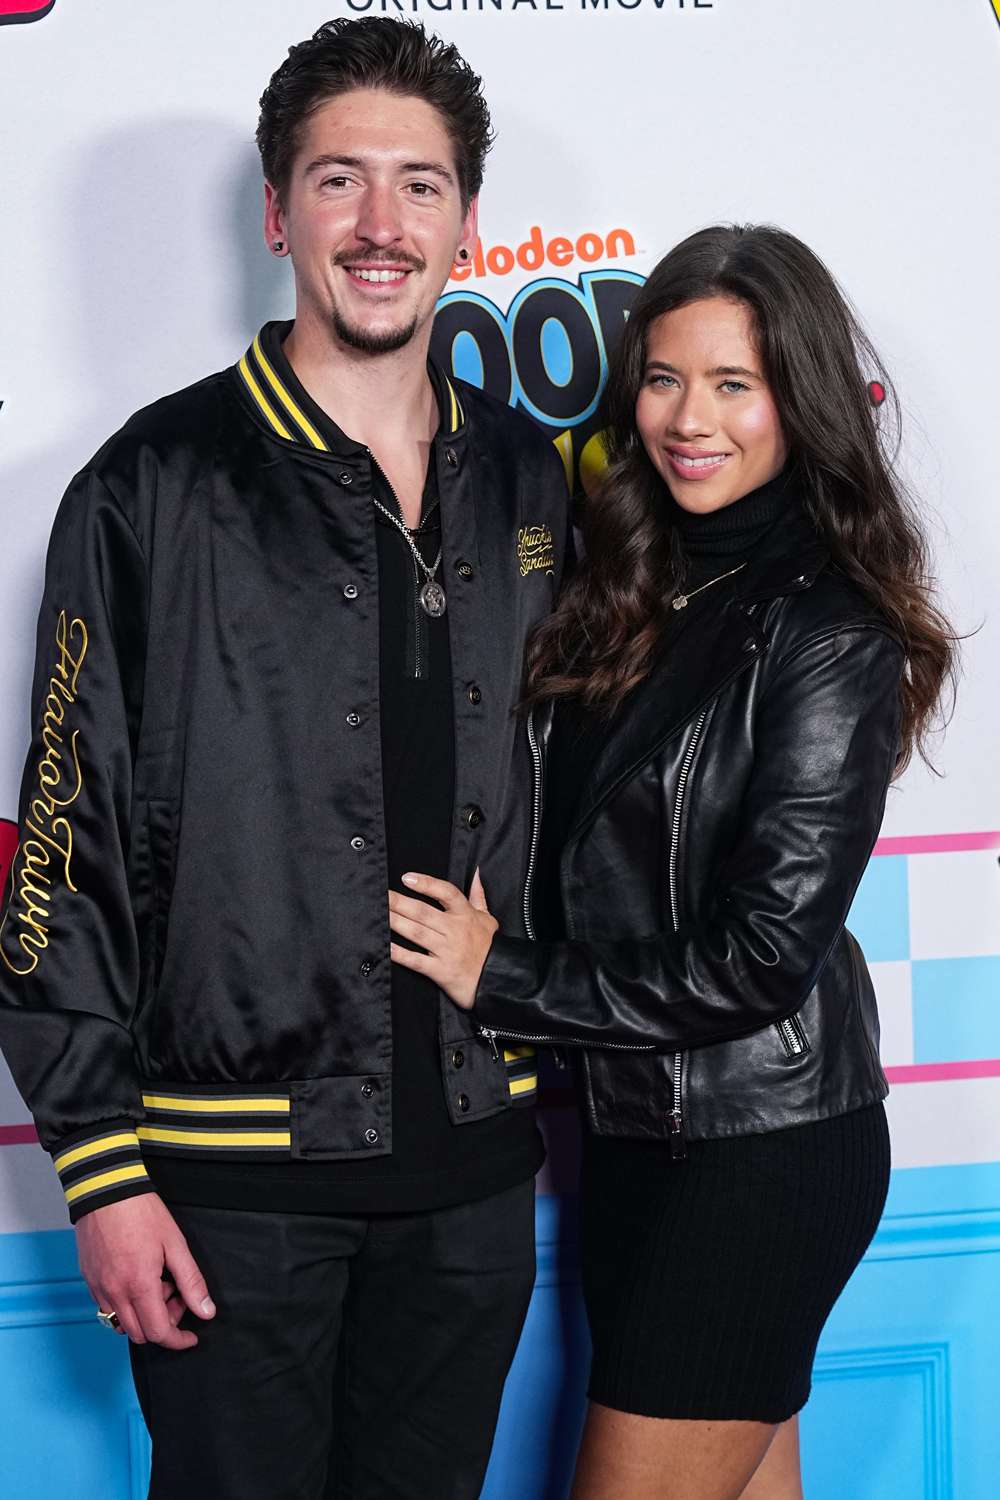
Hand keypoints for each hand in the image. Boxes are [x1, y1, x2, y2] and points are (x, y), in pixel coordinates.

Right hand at [76, 1192, 215, 1349]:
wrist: (107, 1189)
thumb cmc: (142, 1212)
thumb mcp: (175, 1244)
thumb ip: (191, 1282)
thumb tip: (206, 1312)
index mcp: (139, 1285)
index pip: (158, 1333)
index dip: (178, 1340)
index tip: (190, 1337)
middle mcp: (114, 1293)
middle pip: (140, 1334)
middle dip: (163, 1323)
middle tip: (176, 1295)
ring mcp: (98, 1288)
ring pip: (122, 1324)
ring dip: (143, 1315)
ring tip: (157, 1284)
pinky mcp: (89, 1279)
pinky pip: (107, 1308)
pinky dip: (126, 1305)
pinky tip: (138, 1279)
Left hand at [388, 868, 497, 1009]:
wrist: (498, 980)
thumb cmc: (491, 948)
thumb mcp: (488, 919)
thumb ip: (478, 895)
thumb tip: (476, 873)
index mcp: (465, 915)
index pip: (445, 893)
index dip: (426, 883)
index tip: (406, 878)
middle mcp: (454, 930)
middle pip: (422, 912)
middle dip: (399, 902)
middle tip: (380, 893)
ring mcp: (446, 950)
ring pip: (416, 933)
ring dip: (395, 922)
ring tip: (379, 913)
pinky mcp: (440, 971)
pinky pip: (415, 960)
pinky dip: (399, 953)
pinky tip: (385, 946)